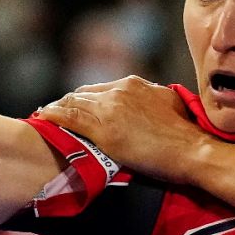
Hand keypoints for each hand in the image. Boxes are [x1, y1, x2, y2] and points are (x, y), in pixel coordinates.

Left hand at [36, 77, 207, 182]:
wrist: (192, 150)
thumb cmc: (186, 135)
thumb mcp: (170, 104)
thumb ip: (154, 99)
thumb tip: (151, 101)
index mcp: (134, 84)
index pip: (100, 89)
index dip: (86, 98)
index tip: (77, 106)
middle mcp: (119, 91)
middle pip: (83, 94)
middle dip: (68, 103)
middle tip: (55, 112)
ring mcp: (110, 109)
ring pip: (73, 104)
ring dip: (56, 109)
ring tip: (44, 115)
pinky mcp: (103, 130)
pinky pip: (69, 118)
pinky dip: (53, 117)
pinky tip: (43, 118)